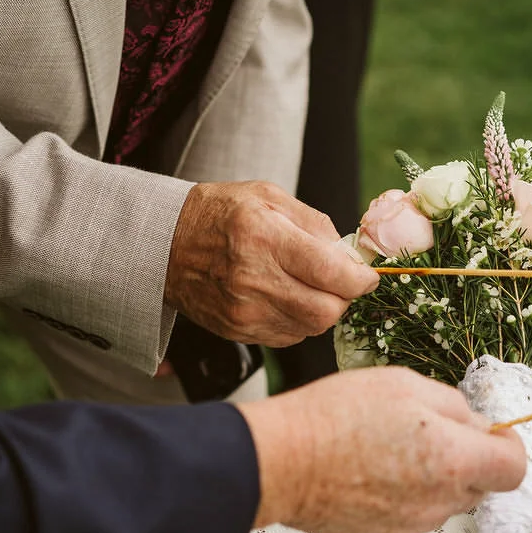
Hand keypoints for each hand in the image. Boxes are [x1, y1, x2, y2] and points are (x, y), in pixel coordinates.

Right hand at [165, 181, 378, 346]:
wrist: (164, 245)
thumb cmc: (220, 214)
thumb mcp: (268, 196)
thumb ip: (316, 224)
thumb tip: (352, 256)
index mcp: (264, 238)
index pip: (332, 273)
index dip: (361, 279)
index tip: (367, 276)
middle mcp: (253, 279)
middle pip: (327, 311)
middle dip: (344, 298)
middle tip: (340, 281)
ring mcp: (243, 311)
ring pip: (312, 328)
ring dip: (322, 310)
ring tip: (308, 285)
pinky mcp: (238, 331)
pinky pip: (289, 337)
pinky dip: (299, 320)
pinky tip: (284, 297)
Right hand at [237, 367, 527, 532]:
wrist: (279, 461)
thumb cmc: (332, 419)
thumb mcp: (404, 384)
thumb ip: (453, 405)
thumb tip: (473, 423)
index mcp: (453, 461)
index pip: (513, 468)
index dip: (507, 446)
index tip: (493, 434)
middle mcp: (439, 501)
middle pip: (479, 485)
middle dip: (465, 458)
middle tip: (428, 432)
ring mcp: (412, 525)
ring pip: (444, 499)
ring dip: (432, 477)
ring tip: (390, 449)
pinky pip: (412, 513)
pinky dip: (403, 494)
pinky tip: (372, 470)